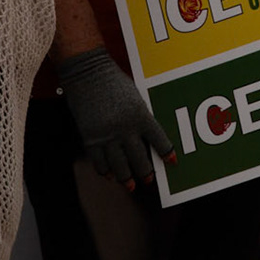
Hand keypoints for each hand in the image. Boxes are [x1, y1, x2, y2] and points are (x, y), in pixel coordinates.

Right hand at [55, 47, 175, 189]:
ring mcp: (107, 136)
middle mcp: (125, 129)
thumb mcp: (135, 96)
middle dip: (145, 172)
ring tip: (130, 186)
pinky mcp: (91, 138)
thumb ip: (141, 116)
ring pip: (120, 166)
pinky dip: (105, 171)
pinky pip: (99, 162)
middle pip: (139, 159)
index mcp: (140, 116)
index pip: (159, 140)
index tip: (173, 162)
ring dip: (126, 178)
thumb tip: (146, 136)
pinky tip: (110, 175)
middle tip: (149, 180)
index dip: (167, 153)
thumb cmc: (113, 80)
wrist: (87, 73)